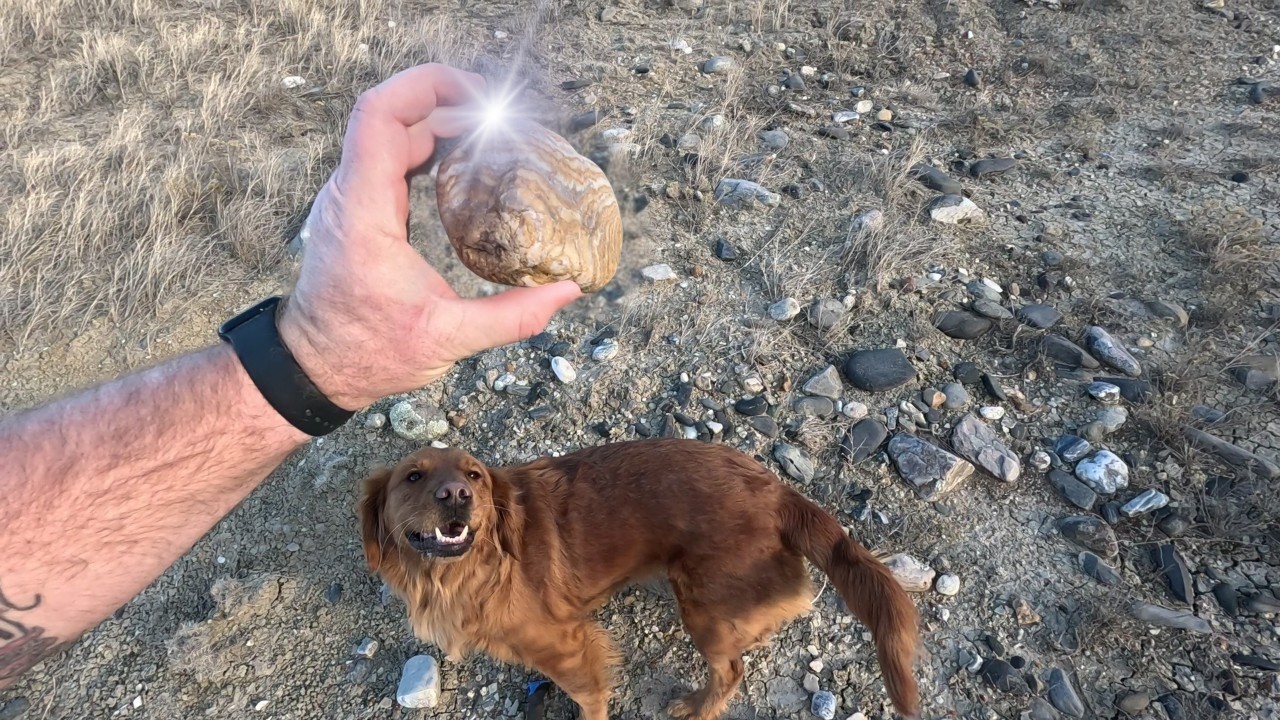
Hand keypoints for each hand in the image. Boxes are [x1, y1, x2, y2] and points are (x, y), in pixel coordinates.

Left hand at [277, 64, 582, 409]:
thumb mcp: (446, 340)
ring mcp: (352, 198)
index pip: (380, 115)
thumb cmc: (367, 352)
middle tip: (502, 120)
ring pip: (391, 133)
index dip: (426, 87)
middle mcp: (351, 193)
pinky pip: (390, 156)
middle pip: (392, 115)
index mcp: (365, 211)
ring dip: (439, 123)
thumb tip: (567, 292)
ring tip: (490, 136)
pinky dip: (428, 148)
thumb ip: (511, 316)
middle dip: (447, 102)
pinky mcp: (360, 210)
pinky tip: (465, 165)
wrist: (314, 367)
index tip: (478, 100)